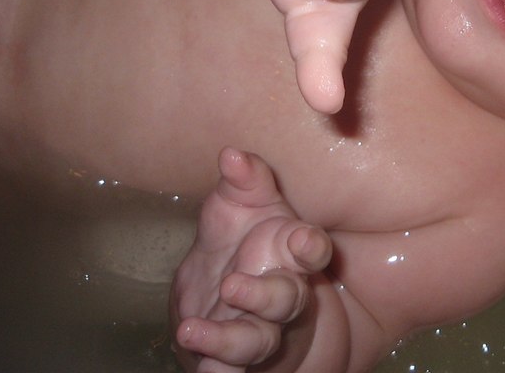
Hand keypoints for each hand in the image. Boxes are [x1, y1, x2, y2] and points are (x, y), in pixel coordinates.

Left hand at [171, 148, 330, 371]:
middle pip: (285, 299)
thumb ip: (243, 184)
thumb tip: (230, 153)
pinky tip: (201, 371)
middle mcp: (284, 296)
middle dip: (264, 295)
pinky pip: (228, 372)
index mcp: (291, 255)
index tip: (303, 242)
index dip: (310, 247)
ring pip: (255, 340)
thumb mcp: (241, 212)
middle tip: (232, 285)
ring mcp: (262, 333)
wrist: (231, 308)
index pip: (311, 250)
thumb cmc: (245, 249)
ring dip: (227, 340)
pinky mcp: (236, 362)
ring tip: (193, 332)